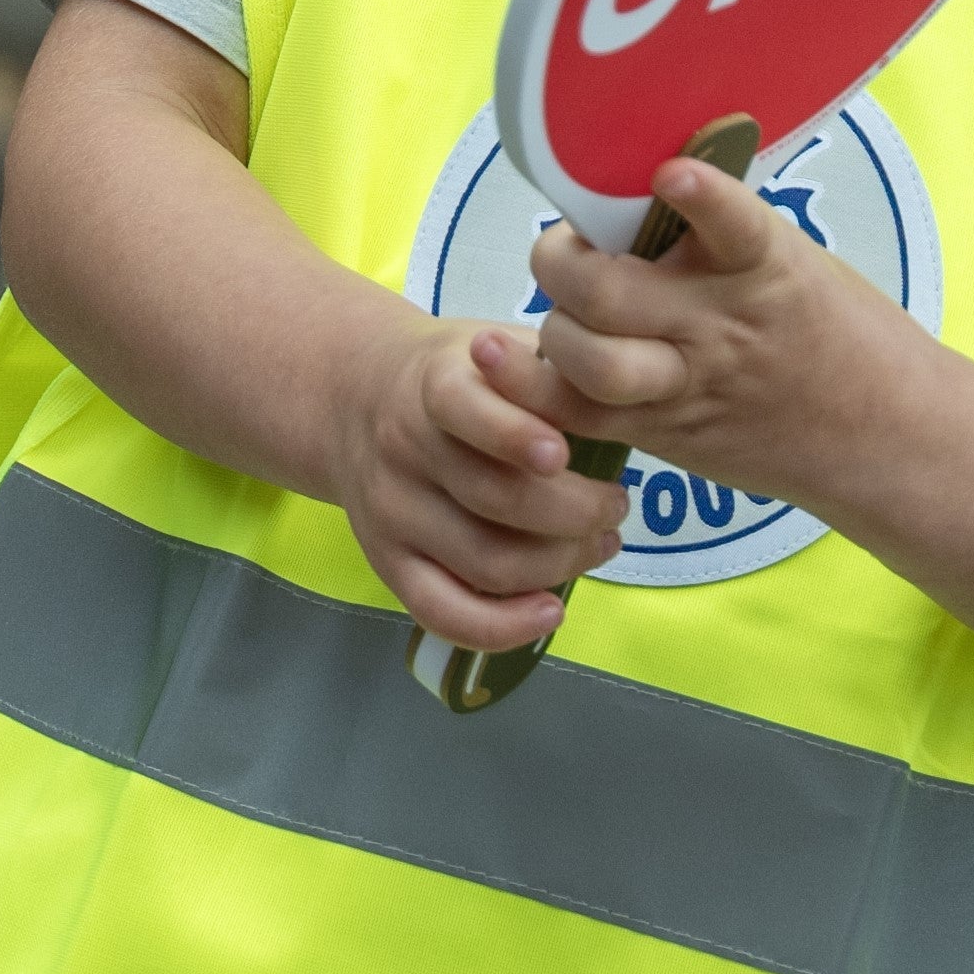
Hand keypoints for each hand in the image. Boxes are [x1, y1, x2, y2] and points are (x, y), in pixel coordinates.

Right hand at [325, 316, 629, 653]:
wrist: (356, 399)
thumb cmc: (462, 377)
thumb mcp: (499, 348)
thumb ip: (548, 373)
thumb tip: (617, 402)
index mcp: (433, 385)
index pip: (464, 410)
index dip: (515, 436)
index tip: (562, 454)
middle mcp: (404, 451)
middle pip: (496, 500)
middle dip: (577, 513)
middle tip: (616, 506)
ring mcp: (393, 514)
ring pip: (484, 561)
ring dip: (560, 563)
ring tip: (601, 542)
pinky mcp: (387, 563)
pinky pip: (443, 612)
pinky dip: (503, 626)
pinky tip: (551, 612)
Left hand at [509, 156, 913, 515]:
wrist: (883, 433)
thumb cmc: (836, 331)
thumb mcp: (795, 261)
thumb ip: (720, 232)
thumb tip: (643, 179)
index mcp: (762, 267)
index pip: (732, 224)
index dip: (697, 196)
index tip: (671, 174)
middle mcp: (719, 324)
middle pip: (607, 291)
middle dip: (562, 262)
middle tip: (567, 252)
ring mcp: (689, 384)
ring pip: (587, 362)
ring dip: (554, 333)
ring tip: (563, 315)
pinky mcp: (668, 434)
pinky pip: (583, 417)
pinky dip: (544, 392)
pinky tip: (527, 366)